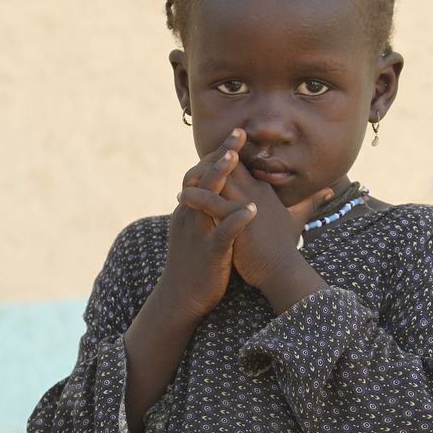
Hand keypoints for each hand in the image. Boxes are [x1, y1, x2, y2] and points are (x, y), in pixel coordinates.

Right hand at [157, 131, 256, 321]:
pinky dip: (236, 219)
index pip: (202, 173)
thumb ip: (211, 213)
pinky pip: (222, 234)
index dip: (218, 153)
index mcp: (191, 210)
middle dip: (220, 154)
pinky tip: (251, 209)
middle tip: (237, 132)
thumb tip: (227, 196)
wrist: (180, 299)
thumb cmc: (197, 265)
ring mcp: (198, 233)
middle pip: (202, 177)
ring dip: (220, 177)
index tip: (236, 134)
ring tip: (236, 158)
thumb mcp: (201, 233)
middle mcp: (191, 216)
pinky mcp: (209, 253)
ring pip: (207, 199)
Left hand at [179, 129, 333, 290]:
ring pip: (218, 177)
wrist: (282, 270)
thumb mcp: (298, 218)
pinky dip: (195, 196)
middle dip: (209, 162)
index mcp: (264, 190)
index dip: (228, 156)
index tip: (214, 156)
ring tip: (183, 181)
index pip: (243, 164)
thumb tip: (328, 189)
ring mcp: (246, 203)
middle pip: (229, 164)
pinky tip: (182, 197)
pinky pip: (211, 201)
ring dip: (199, 176)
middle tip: (192, 167)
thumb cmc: (285, 247)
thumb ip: (310, 201)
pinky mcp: (236, 220)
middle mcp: (255, 191)